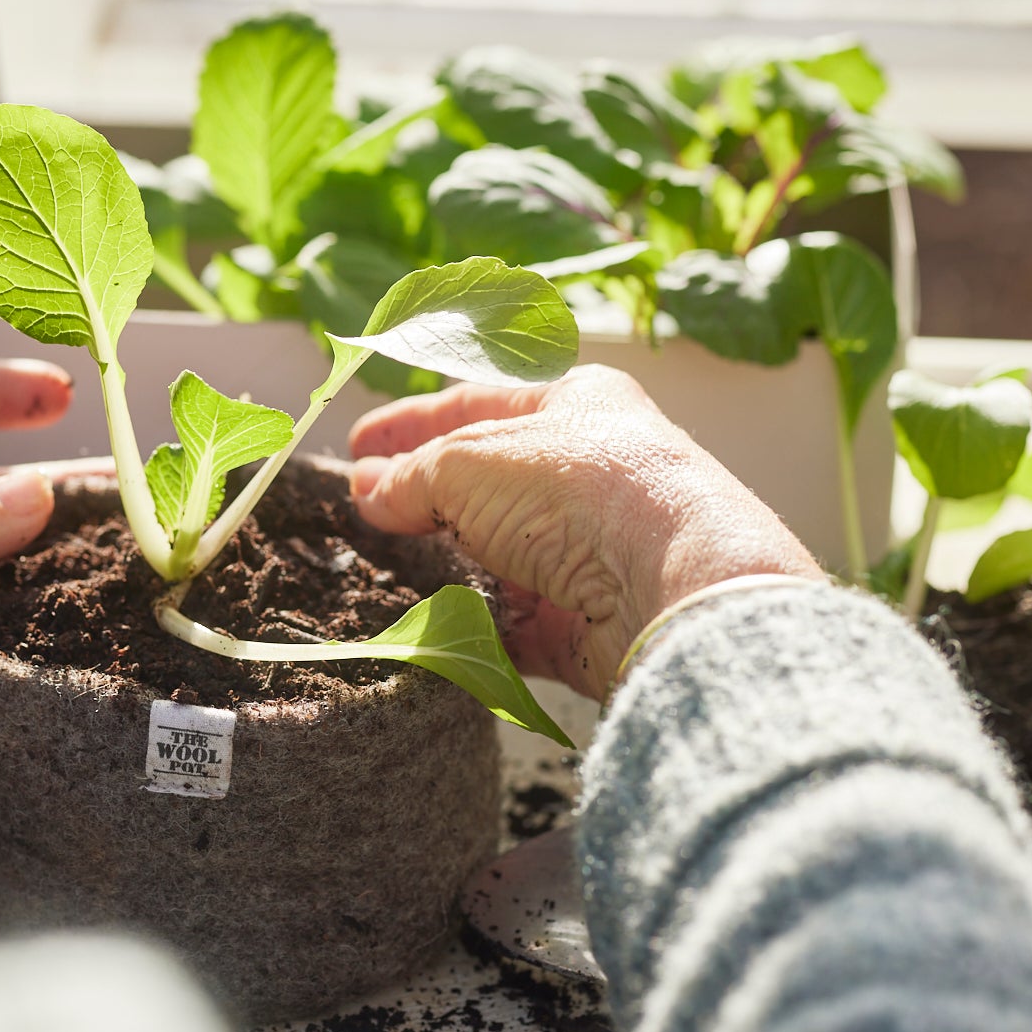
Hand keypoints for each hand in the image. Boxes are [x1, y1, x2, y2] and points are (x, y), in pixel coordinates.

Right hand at [348, 366, 818, 699]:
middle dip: (426, 498)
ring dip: (449, 566)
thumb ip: (414, 476)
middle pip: (492, 484)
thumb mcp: (471, 462)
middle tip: (365, 511)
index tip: (359, 447)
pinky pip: (520, 625)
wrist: (672, 587)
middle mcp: (594, 472)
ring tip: (386, 573)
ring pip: (505, 557)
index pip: (479, 405)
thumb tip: (372, 492)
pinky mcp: (593, 623)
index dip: (414, 423)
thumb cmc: (581, 491)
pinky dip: (477, 628)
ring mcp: (596, 552)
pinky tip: (433, 628)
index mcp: (577, 403)